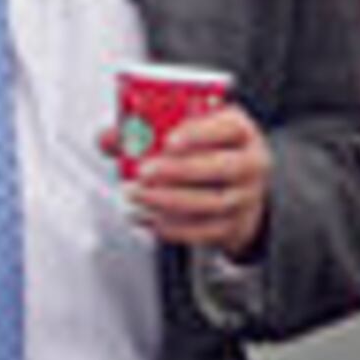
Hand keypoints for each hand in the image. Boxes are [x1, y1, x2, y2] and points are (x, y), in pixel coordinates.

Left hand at [129, 104, 270, 255]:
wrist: (237, 188)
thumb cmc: (207, 151)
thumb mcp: (187, 129)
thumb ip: (145, 129)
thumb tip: (109, 138)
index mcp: (240, 131)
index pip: (228, 127)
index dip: (198, 133)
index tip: (168, 140)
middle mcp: (249, 163)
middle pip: (222, 167)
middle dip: (179, 170)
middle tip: (144, 171)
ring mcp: (244, 198)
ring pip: (211, 202)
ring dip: (168, 200)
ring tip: (136, 194)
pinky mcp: (232, 227)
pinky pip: (204, 231)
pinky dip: (172, 227)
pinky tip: (147, 217)